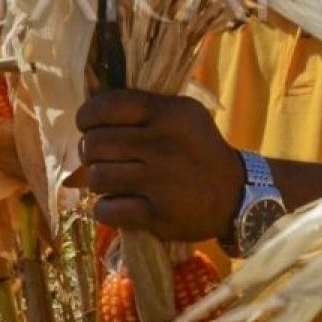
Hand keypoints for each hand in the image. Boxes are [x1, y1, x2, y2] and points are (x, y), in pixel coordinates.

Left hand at [75, 89, 243, 242]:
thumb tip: (90, 110)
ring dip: (98, 181)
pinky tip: (120, 204)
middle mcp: (162, 145)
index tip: (88, 126)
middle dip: (90, 152)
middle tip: (101, 157)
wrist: (235, 194)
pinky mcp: (157, 215)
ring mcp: (160, 181)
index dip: (86, 117)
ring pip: (97, 177)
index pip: (106, 107)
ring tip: (112, 181)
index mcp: (168, 113)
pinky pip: (107, 210)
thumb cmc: (199, 148)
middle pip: (94, 144)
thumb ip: (142, 106)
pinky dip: (106, 209)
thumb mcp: (183, 113)